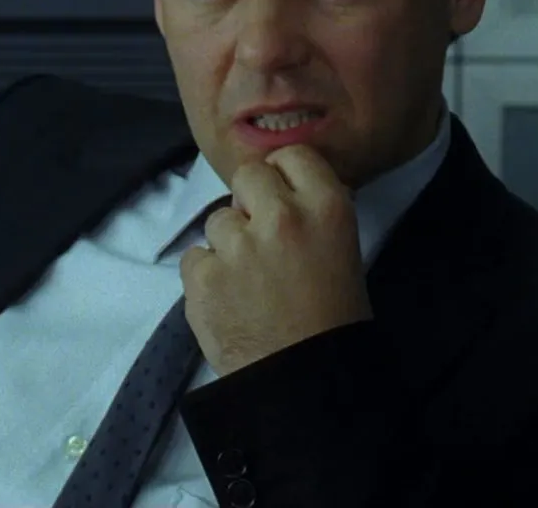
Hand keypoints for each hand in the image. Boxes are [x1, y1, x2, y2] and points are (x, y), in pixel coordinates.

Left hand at [180, 144, 372, 376]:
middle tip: (262, 240)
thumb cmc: (332, 322)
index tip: (283, 197)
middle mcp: (282, 217)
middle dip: (250, 202)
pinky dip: (207, 276)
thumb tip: (276, 192)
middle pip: (247, 176)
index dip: (284, 177)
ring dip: (228, 244)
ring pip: (218, 219)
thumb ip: (311, 214)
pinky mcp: (203, 275)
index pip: (291, 155)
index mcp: (327, 208)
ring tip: (250, 283)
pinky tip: (230, 301)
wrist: (305, 383)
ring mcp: (238, 245)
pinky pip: (195, 256)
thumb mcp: (342, 252)